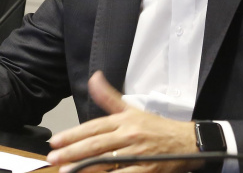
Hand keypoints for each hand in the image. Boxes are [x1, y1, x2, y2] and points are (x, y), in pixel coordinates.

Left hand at [47, 72, 201, 172]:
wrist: (188, 142)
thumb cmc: (156, 127)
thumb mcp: (132, 109)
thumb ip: (109, 97)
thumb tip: (94, 78)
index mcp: (124, 121)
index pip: (93, 128)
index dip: (73, 135)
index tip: (56, 141)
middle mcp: (129, 136)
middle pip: (96, 145)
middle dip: (73, 152)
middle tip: (54, 158)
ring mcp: (138, 154)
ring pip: (107, 162)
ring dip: (85, 168)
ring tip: (67, 171)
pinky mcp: (147, 170)